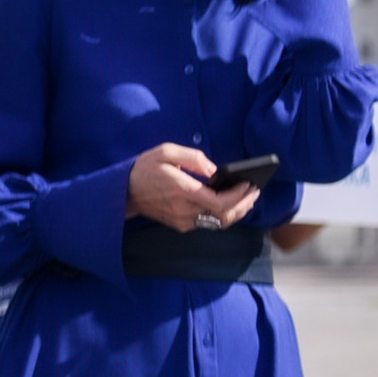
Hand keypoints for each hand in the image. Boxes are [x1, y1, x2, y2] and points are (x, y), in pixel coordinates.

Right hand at [125, 143, 258, 230]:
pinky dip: (223, 215)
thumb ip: (194, 159)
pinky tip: (232, 205)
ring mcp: (182, 220)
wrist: (122, 191)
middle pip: (224, 216)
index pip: (220, 202)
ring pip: (218, 223)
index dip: (239, 196)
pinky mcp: (180, 225)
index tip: (250, 185)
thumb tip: (215, 171)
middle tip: (255, 191)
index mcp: (183, 191)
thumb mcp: (167, 151)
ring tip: (249, 198)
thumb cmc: (146, 167)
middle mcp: (184, 210)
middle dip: (244, 204)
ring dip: (237, 212)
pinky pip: (208, 223)